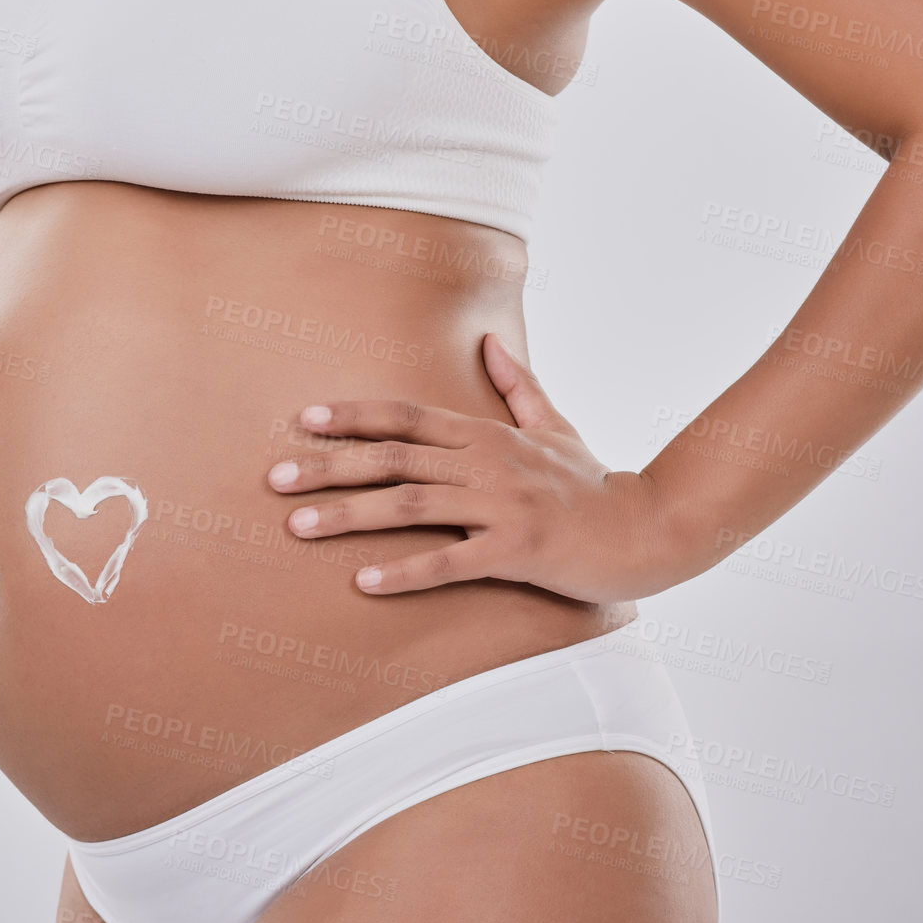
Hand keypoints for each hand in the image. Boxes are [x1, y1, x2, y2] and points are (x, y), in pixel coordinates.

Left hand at [266, 332, 681, 604]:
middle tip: (273, 478)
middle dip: (328, 466)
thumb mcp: (556, 426)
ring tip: (297, 526)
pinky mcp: (518, 552)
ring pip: (411, 505)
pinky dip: (406, 572)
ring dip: (349, 515)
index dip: (353, 415)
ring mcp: (502, 506)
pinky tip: (363, 582)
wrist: (648, 529)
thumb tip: (491, 340)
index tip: (303, 419)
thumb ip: (518, 385)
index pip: (407, 416)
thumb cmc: (594, 484)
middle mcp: (487, 463)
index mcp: (487, 434)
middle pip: (393, 458)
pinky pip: (451, 563)